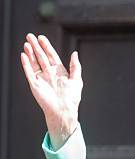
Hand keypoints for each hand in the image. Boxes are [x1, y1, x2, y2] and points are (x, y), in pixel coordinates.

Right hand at [20, 33, 82, 147]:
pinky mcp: (35, 85)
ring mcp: (42, 79)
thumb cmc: (72, 99)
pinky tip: (24, 55)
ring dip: (30, 53)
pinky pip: (29, 72)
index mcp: (59, 73)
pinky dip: (26, 64)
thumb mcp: (77, 81)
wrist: (64, 111)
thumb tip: (75, 53)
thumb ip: (75, 66)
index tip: (41, 38)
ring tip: (27, 43)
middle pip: (41, 57)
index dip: (46, 46)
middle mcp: (49, 75)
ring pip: (34, 63)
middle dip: (36, 46)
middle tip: (30, 36)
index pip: (51, 56)